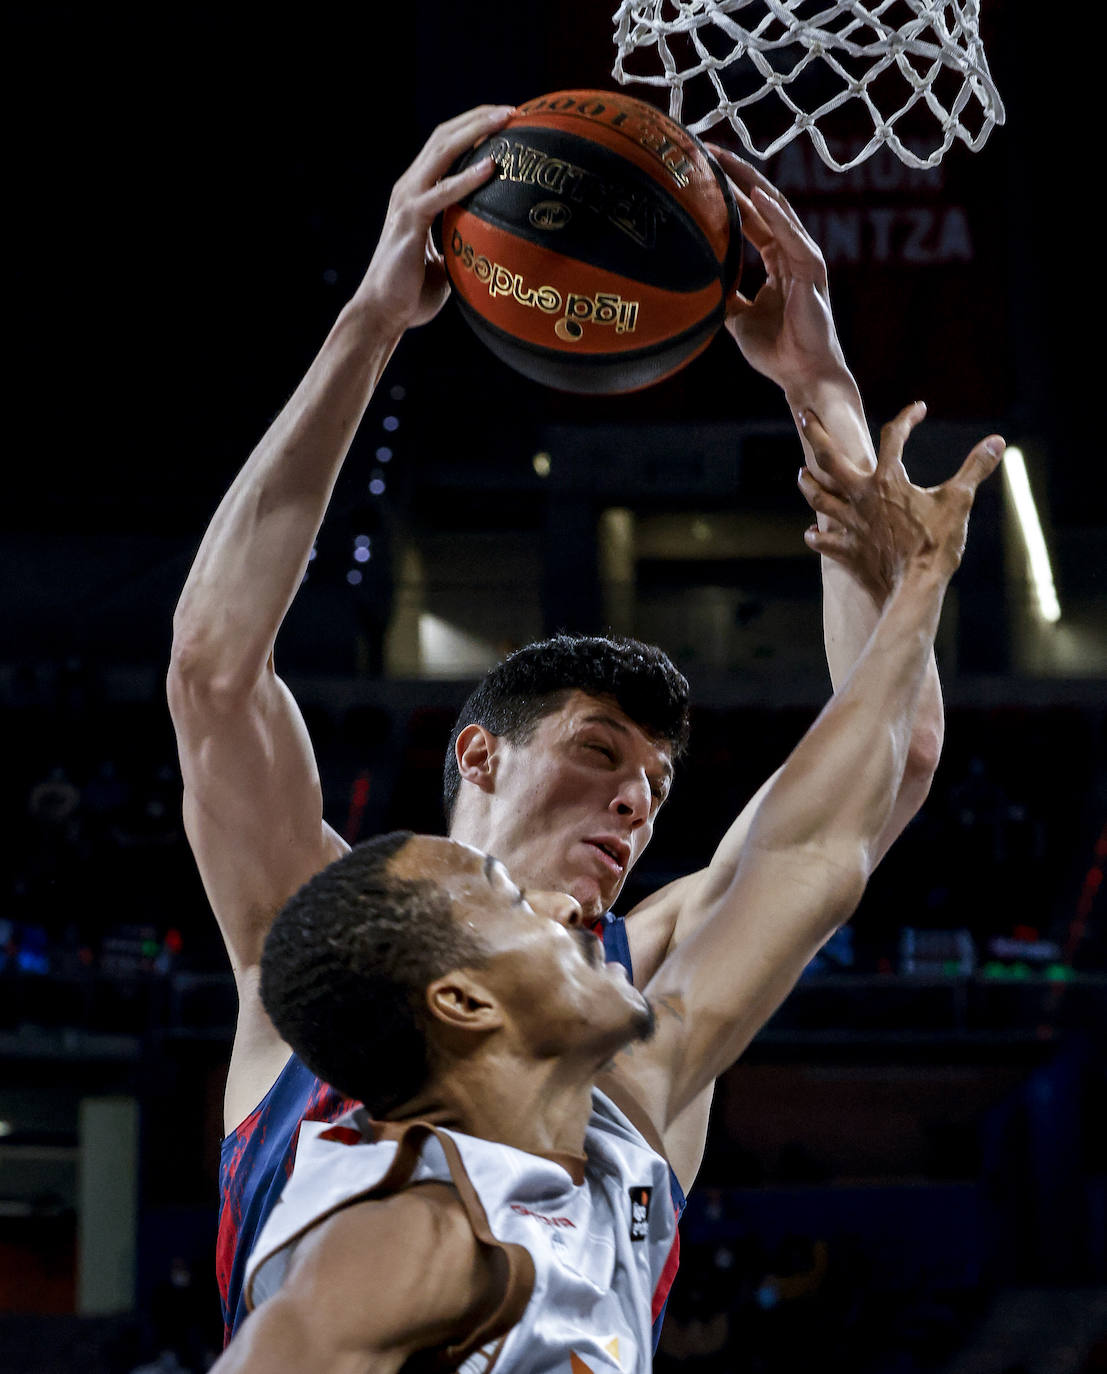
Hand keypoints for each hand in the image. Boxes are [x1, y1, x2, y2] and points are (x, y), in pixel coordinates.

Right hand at [356, 104, 513, 329]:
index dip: (473, 127)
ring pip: (442, 152)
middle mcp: (409, 188)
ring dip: (475, 132)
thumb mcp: (446, 259)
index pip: (445, 146)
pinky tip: (491, 168)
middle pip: (445, 138)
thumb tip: (494, 246)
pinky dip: (467, 179)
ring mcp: (407, 201)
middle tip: (514, 110)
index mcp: (417, 192)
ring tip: (506, 120)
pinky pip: (442, 194)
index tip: (507, 121)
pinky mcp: (409, 222)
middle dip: (479, 118)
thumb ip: (461, 241)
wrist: (383, 314)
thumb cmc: (413, 294)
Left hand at [707, 147, 847, 393]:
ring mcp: (804, 258)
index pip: (753, 217)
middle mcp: (793, 253)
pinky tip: (753, 195)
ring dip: (751, 183)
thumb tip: (699, 285)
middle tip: (708, 150)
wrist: (801, 375)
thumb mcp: (737, 320)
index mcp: (779, 262)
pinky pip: (790, 236)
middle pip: (764, 203)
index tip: (703, 173)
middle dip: (737, 175)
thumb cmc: (776, 351)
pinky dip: (773, 215)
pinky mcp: (812, 270)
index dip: (730, 194)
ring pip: (777, 210)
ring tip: (725, 159)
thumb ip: (724, 297)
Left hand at [797, 403, 1004, 601]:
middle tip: (802, 415)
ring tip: (802, 473)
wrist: (915, 588)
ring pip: (819, 498)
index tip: (919, 408)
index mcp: (888, 480)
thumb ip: (975, 468)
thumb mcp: (959, 501)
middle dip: (815, 433)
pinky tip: (811, 532)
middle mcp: (861, 497)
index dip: (908, 418)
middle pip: (829, 458)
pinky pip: (823, 541)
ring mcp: (849, 523)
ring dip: (808, 484)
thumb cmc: (937, 544)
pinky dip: (816, 536)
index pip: (894, 437)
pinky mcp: (846, 549)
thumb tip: (998, 441)